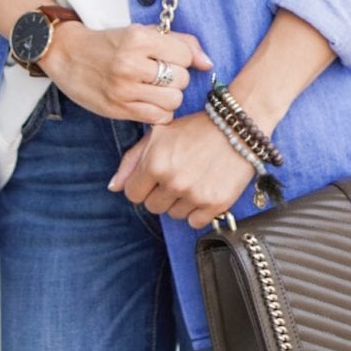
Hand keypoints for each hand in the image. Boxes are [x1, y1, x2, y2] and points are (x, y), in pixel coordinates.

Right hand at [41, 22, 212, 123]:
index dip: (182, 58)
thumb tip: (208, 63)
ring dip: (169, 97)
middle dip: (176, 78)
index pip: (185, 55)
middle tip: (160, 74)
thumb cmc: (109, 42)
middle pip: (181, 79)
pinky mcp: (118, 109)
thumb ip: (179, 42)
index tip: (169, 57)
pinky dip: (159, 112)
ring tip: (155, 89)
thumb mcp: (141, 32)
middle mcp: (130, 63)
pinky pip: (158, 117)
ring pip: (173, 101)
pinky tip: (148, 102)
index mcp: (138, 38)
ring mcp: (123, 88)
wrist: (67, 54)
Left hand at [107, 111, 254, 228]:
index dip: (142, 185)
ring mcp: (195, 194)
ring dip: (180, 202)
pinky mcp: (215, 204)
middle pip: (153, 207)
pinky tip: (204, 189)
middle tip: (177, 174)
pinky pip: (195, 222)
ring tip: (193, 178)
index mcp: (155, 163)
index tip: (155, 176)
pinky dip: (198, 211)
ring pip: (174, 215)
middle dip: (160, 193)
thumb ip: (131, 161)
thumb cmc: (195, 128)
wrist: (237, 127)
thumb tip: (113, 187)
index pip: (133, 195)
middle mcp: (173, 181)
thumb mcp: (157, 134)